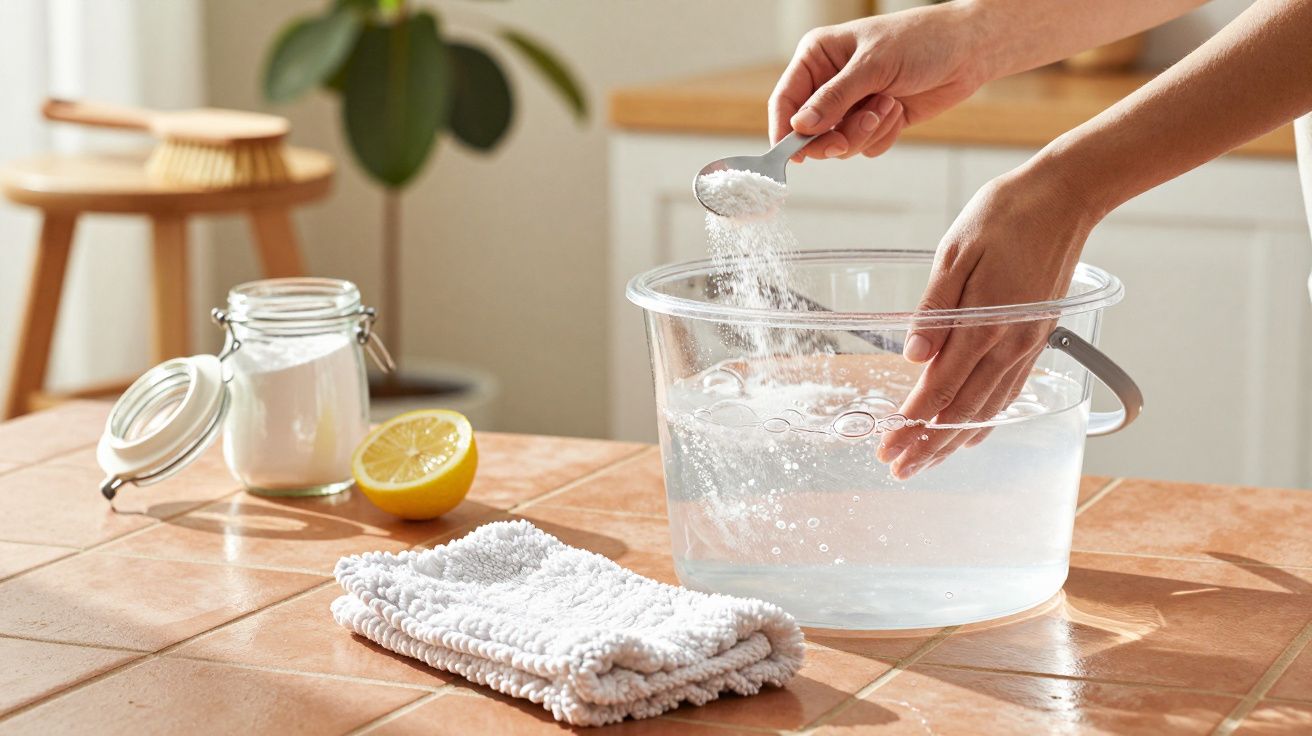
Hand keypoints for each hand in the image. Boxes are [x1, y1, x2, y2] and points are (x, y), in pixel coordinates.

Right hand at [769, 3, 986, 160]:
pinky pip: (865, 146)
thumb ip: (833, 99)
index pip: (785, 100)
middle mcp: (830, 82)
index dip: (784, 131)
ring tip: (888, 105)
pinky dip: (883, 135)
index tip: (792, 157)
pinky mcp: (875, 121)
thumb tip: (800, 127)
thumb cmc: (920, 41)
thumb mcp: (873, 65)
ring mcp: (852, 104)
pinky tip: (899, 110)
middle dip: (834, 136)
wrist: (968, 49)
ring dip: (865, 132)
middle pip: (809, 131)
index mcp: (818, 57)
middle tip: (845, 140)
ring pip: (839, 143)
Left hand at [876, 162, 1101, 478]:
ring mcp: (1028, 346)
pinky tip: (970, 432)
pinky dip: (986, 420)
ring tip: (926, 462)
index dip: (910, 424)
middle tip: (898, 468)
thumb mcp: (955, 251)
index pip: (940, 390)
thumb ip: (934, 307)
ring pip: (988, 410)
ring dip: (954, 441)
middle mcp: (1010, 345)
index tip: (887, 446)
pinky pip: (1009, 394)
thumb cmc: (1005, 214)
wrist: (1065, 197)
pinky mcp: (1037, 339)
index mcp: (985, 324)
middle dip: (927, 445)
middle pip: (962, 412)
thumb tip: (914, 356)